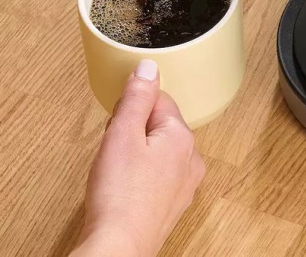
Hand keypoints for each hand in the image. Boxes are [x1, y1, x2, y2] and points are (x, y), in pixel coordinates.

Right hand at [72, 60, 205, 256]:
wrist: (118, 247)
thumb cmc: (119, 196)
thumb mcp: (122, 133)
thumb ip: (137, 97)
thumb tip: (149, 67)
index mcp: (183, 137)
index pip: (159, 100)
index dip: (131, 107)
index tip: (117, 122)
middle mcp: (191, 160)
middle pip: (159, 125)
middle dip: (133, 130)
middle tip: (114, 150)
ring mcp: (184, 185)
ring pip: (157, 151)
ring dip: (135, 153)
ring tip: (116, 171)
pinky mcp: (172, 204)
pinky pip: (156, 175)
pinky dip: (139, 176)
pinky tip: (124, 188)